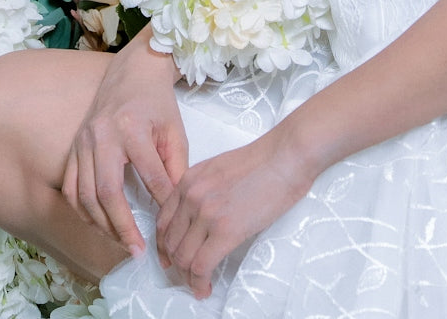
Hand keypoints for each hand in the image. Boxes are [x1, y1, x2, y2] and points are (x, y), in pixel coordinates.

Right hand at [62, 27, 187, 256]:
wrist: (133, 72)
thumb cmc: (157, 103)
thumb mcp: (175, 131)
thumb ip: (176, 169)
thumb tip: (176, 208)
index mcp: (131, 128)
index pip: (149, 176)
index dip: (161, 205)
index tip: (171, 229)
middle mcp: (102, 135)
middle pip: (106, 191)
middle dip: (121, 226)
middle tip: (138, 251)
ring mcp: (83, 140)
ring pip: (84, 193)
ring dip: (101, 224)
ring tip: (121, 242)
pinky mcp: (74, 146)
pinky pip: (71, 187)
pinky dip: (82, 210)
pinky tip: (99, 224)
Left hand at [155, 132, 315, 298]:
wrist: (283, 159)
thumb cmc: (260, 163)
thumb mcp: (217, 170)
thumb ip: (201, 191)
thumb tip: (198, 217)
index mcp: (188, 180)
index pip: (163, 220)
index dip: (163, 245)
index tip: (169, 257)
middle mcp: (191, 196)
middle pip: (170, 241)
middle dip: (175, 264)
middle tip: (185, 275)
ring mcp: (206, 213)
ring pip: (183, 257)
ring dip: (187, 277)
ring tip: (197, 284)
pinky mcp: (225, 231)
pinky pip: (202, 266)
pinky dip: (200, 283)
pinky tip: (205, 288)